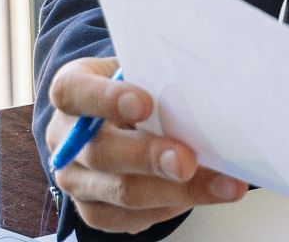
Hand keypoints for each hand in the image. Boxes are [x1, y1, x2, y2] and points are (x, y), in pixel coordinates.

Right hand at [44, 56, 247, 233]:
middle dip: (148, 158)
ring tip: (222, 185)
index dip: (105, 99)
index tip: (143, 103)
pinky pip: (131, 217)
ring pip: (121, 192)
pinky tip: (204, 195)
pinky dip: (172, 207)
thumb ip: (160, 77)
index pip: (74, 93)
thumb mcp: (143, 69)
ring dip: (176, 192)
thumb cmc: (139, 87)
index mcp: (72, 93)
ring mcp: (77, 180)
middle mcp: (66, 140)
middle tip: (187, 162)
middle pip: (100, 153)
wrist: (121, 119)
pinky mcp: (95, 211)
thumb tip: (207, 90)